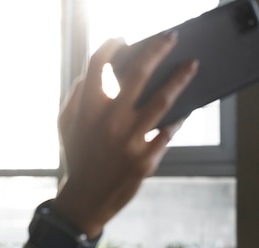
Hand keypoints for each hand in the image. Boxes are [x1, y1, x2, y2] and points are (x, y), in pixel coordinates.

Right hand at [54, 33, 197, 236]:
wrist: (86, 198)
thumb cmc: (78, 156)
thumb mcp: (66, 124)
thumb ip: (76, 95)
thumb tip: (92, 71)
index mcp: (86, 110)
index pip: (98, 65)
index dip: (111, 46)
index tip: (122, 39)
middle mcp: (109, 122)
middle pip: (138, 73)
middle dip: (157, 50)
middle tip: (171, 38)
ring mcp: (129, 141)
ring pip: (163, 100)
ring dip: (180, 78)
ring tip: (192, 65)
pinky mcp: (146, 159)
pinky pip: (169, 131)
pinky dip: (179, 117)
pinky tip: (188, 106)